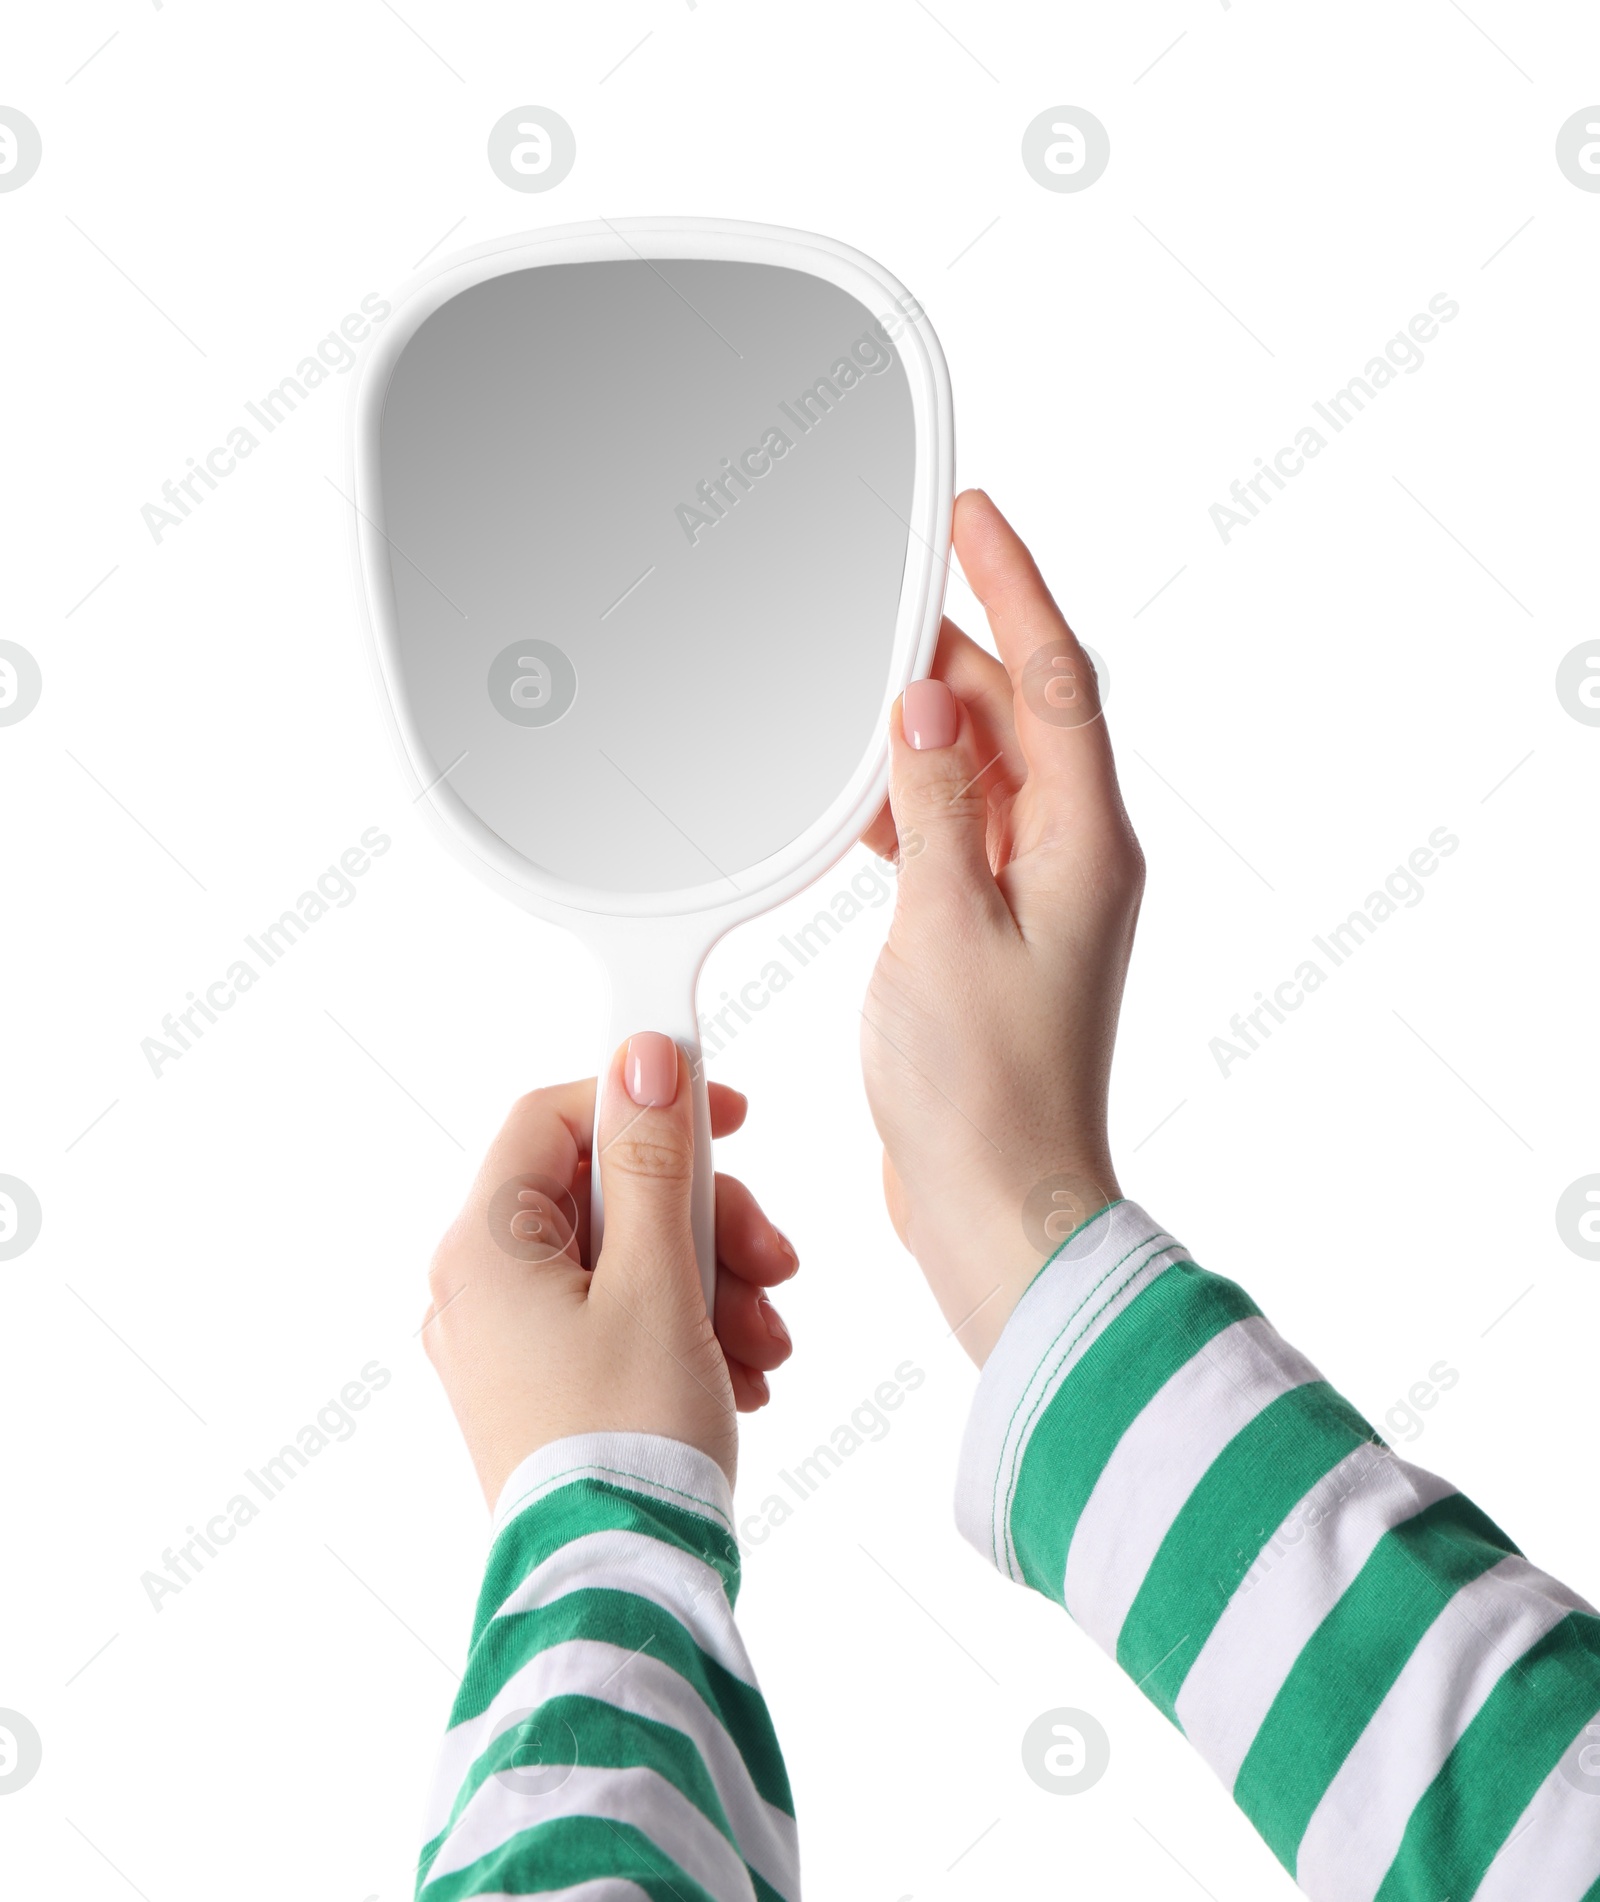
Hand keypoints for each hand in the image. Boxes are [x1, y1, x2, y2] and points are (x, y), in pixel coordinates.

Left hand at [422, 1034, 796, 1503]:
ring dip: (710, 1282)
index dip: (643, 1101)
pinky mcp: (546, 1393)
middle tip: (769, 1259)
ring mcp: (510, 1349)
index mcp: (484, 1250)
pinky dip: (686, 1331)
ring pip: (625, 1262)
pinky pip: (620, 1322)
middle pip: (605, 1195)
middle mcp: (479, 1293)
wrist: (622, 1591)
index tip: (724, 1116)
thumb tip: (643, 1057)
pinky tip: (740, 1373)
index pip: (555, 1120)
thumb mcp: (659, 1281)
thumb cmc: (629, 1441)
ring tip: (766, 1341)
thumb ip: (654, 1161)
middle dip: (702, 1221)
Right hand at [859, 490, 1144, 1365]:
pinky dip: (908, 799)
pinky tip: (859, 790)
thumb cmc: (985, 1091)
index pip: (1059, 680)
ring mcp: (1031, 900)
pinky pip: (952, 834)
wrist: (995, 1204)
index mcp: (1085, 846)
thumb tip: (932, 701)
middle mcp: (1071, 862)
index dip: (1016, 588)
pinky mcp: (987, 939)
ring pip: (981, 773)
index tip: (975, 519)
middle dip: (957, 648)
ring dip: (928, 724)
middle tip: (887, 590)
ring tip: (862, 674)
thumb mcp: (945, 926)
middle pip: (1018, 718)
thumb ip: (937, 802)